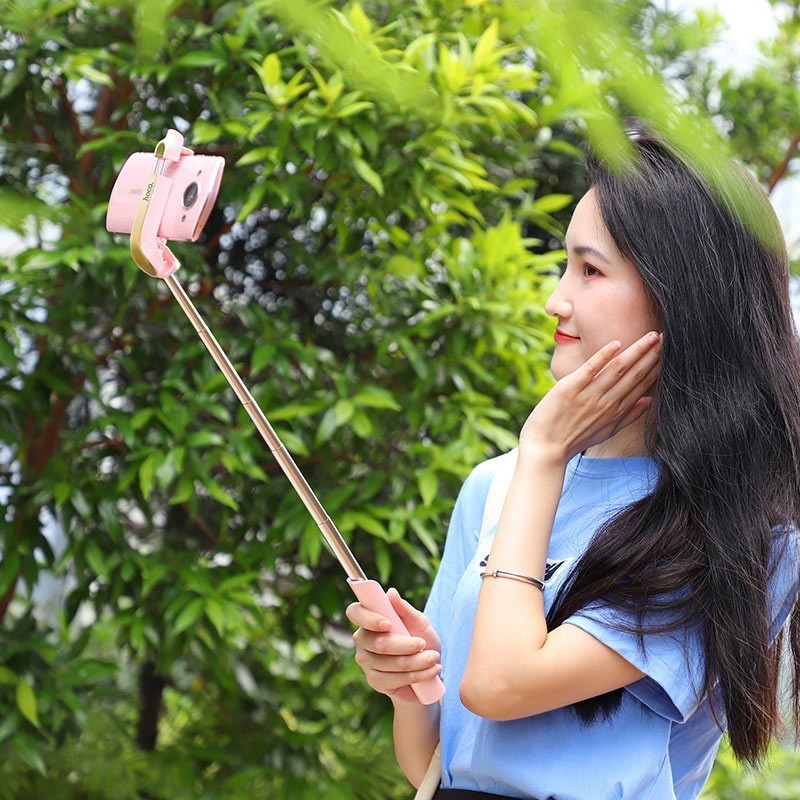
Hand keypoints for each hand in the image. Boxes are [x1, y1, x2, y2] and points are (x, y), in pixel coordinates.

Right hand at [345, 587, 442, 704]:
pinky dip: (417, 675)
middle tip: (423, 643)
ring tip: (433, 658)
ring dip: (416, 661)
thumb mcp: (419, 622)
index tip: (388, 624)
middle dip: (404, 645)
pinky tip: (430, 671)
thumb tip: (391, 592)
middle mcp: (362, 639)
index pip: (355, 612)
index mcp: (368, 618)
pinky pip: (394, 679)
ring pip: (389, 663)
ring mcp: (366, 661)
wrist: (429, 667)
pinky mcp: (374, 681)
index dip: (369, 618)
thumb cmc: (421, 638)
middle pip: (376, 643)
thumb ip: (405, 609)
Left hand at [519, 330, 662, 462]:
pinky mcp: (569, 389)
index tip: (669, 350)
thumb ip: (629, 416)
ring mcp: (589, 395)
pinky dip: (602, 357)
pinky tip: (616, 344)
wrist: (546, 450)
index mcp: (616, 410)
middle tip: (666, 335)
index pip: (642, 384)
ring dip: (636, 351)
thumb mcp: (606, 432)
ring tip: (651, 336)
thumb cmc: (574, 439)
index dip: (656, 366)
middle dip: (652, 355)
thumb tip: (650, 401)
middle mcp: (606, 402)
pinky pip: (589, 370)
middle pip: (635, 374)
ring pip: (618, 369)